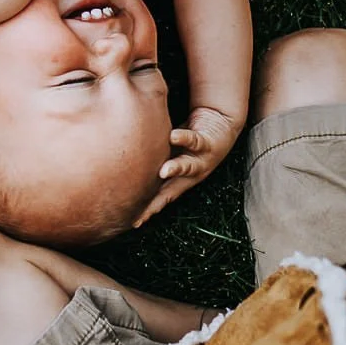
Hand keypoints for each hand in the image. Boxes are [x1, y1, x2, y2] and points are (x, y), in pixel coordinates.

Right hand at [134, 105, 243, 227]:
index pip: (159, 197)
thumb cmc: (189, 137)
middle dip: (156, 203)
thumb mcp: (169, 150)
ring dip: (175, 169)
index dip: (147, 210)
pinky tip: (173, 136)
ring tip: (163, 171)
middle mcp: (189, 175)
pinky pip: (195, 141)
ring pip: (187, 167)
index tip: (134, 222)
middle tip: (141, 214)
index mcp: (178, 178)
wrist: (223, 122)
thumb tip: (122, 156)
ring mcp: (200, 161)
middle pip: (170, 191)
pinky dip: (184, 139)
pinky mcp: (208, 144)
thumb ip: (152, 157)